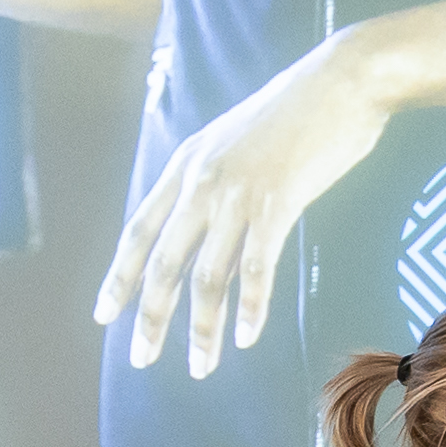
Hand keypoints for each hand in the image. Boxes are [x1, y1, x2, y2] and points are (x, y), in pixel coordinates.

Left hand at [95, 28, 408, 377]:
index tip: (104, 315)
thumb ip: (217, 193)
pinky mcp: (278, 202)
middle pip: (162, 262)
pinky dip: (249, 307)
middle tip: (139, 358)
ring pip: (207, 275)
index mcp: (185, 164)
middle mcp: (201, 181)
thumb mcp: (236, 146)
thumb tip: (211, 247)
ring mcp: (238, 193)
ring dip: (201, 328)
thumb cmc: (295, 115)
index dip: (118, 277)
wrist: (341, 80)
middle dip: (149, 316)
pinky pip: (256, 267)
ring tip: (198, 366)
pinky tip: (244, 337)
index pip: (138, 231)